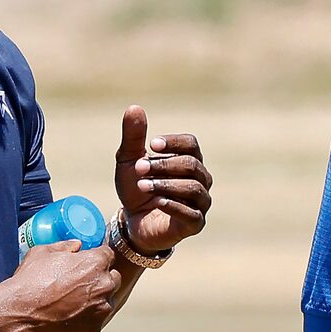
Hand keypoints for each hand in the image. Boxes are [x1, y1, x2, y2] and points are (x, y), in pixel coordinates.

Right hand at [6, 238, 119, 331]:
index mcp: (95, 263)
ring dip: (96, 300)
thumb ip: (65, 246)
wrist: (21, 311)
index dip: (98, 258)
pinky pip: (96, 321)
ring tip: (74, 302)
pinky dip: (87, 319)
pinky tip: (70, 317)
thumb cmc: (30, 279)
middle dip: (101, 278)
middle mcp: (104, 285)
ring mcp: (101, 309)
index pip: (108, 255)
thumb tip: (76, 246)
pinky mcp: (94, 329)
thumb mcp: (43, 252)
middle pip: (113, 278)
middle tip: (82, 283)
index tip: (89, 263)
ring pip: (107, 301)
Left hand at [115, 104, 211, 255]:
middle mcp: (201, 180)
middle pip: (191, 165)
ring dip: (165, 184)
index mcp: (189, 161)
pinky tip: (156, 202)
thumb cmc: (136, 189)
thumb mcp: (129, 161)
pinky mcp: (196, 224)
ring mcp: (201, 203)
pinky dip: (173, 206)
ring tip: (142, 185)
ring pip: (193, 188)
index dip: (174, 143)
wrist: (133, 223)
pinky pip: (192, 213)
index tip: (152, 144)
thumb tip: (134, 107)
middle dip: (164, 165)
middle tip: (139, 168)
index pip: (191, 145)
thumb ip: (133, 137)